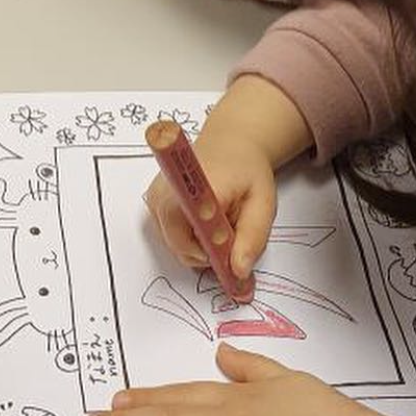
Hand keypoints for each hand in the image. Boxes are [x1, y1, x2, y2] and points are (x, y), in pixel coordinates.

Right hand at [145, 75, 313, 282]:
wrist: (230, 143)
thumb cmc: (246, 170)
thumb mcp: (262, 203)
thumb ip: (252, 238)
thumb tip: (238, 272)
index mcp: (195, 186)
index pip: (188, 236)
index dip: (209, 254)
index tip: (229, 261)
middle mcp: (167, 192)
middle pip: (181, 248)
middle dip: (208, 254)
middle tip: (231, 238)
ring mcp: (156, 199)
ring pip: (177, 247)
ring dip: (201, 247)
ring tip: (220, 224)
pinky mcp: (153, 205)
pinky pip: (171, 238)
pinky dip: (190, 239)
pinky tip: (205, 222)